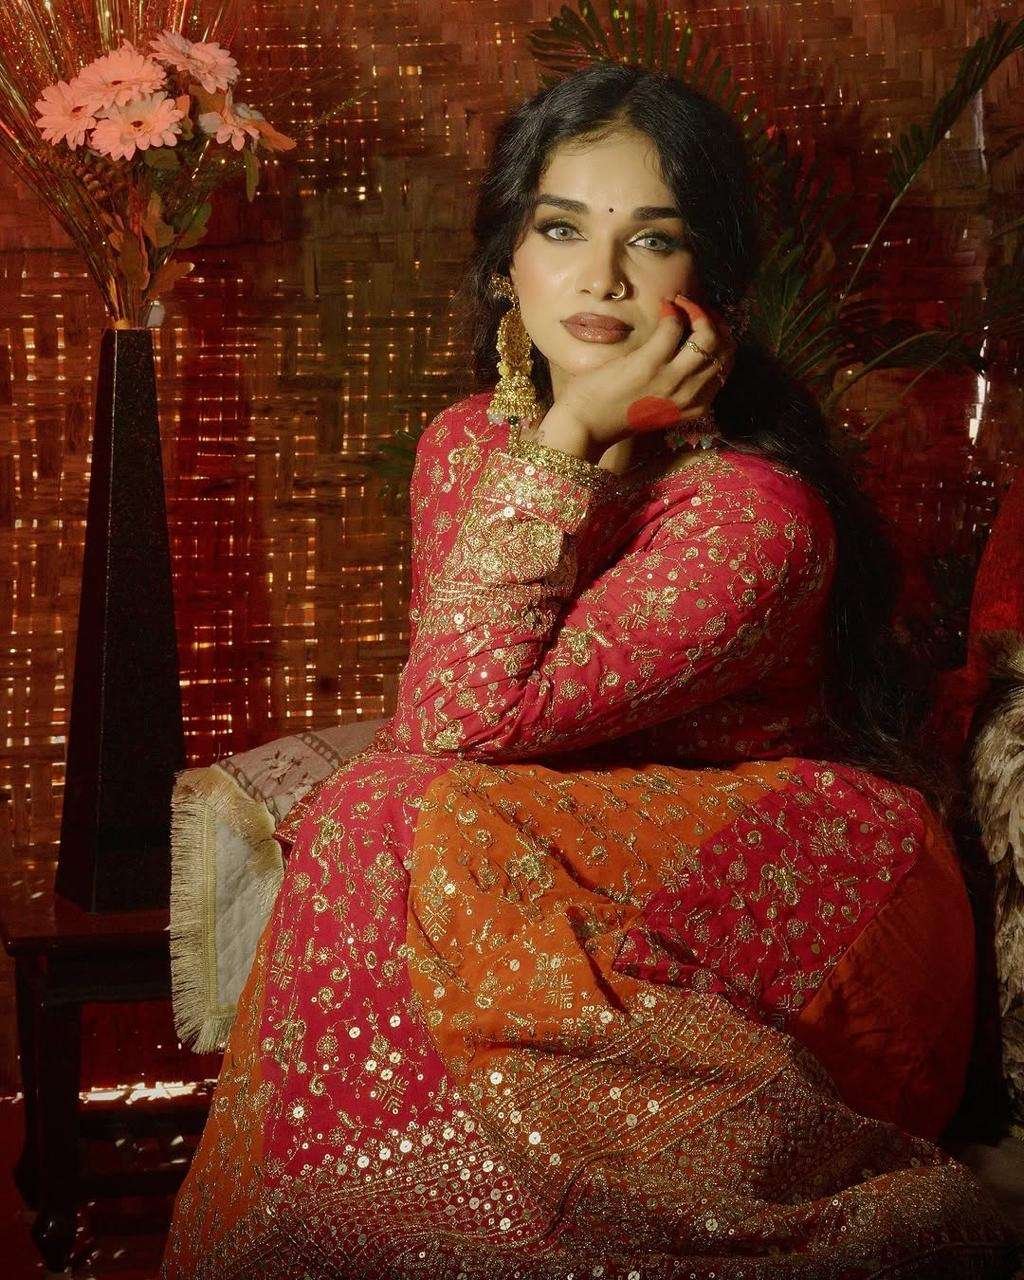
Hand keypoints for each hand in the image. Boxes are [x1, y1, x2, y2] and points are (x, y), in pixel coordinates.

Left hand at [547, 294, 736, 451]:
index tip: (705, 324)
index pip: (725, 366)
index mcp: (695, 406)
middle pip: (724, 350)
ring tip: (681, 304)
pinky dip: (672, 310)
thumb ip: (677, 384)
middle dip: (715, 322)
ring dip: (697, 312)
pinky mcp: (648, 365)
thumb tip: (685, 347)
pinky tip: (664, 305)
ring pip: (707, 337)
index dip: (721, 339)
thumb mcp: (658, 405)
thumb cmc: (615, 413)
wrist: (585, 426)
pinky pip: (673, 328)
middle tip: (695, 309)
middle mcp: (689, 395)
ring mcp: (670, 381)